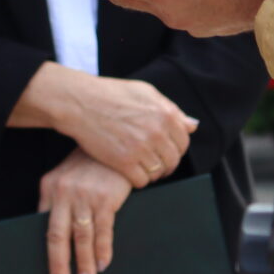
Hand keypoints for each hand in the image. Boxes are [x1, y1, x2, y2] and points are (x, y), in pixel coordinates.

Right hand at [10, 63, 195, 186]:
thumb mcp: (145, 92)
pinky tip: (130, 172)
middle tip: (154, 164)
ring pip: (158, 173)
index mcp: (166, 115)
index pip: (183, 142)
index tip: (166, 152)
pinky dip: (138, 180)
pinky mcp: (125, 162)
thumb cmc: (111, 94)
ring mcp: (142, 149)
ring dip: (152, 174)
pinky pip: (142, 181)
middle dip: (165, 165)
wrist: (81, 102)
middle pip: (172, 160)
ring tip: (140, 168)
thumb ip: (171, 109)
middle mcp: (158, 132)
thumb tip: (193, 125)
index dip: (175, 149)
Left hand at [37, 149, 131, 273]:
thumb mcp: (66, 177)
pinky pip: (103, 230)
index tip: (48, 271)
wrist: (114, 142)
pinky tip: (102, 264)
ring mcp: (84, 196)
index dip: (45, 252)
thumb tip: (57, 234)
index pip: (44, 226)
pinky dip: (102, 250)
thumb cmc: (90, 164)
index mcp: (49, 188)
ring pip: (81, 237)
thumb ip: (59, 202)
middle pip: (57, 236)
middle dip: (58, 264)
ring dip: (83, 263)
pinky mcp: (105, 198)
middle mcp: (64, 193)